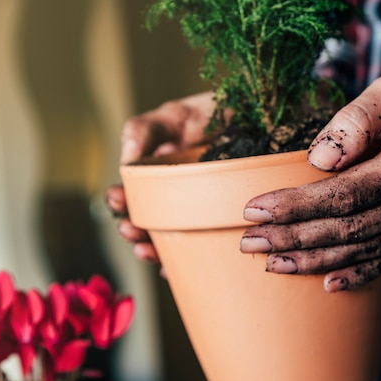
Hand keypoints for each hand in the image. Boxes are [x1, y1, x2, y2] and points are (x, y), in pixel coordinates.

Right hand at [105, 91, 217, 262]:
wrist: (261, 115)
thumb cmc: (214, 112)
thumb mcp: (175, 116)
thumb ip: (144, 131)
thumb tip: (125, 162)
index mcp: (157, 176)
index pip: (131, 195)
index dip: (119, 202)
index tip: (118, 201)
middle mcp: (176, 200)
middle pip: (147, 225)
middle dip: (133, 232)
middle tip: (131, 230)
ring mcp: (201, 215)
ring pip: (172, 243)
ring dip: (153, 252)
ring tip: (148, 251)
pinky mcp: (225, 225)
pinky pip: (206, 250)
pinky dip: (190, 264)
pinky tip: (178, 268)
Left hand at [240, 61, 380, 292]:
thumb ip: (356, 120)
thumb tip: (318, 162)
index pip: (348, 194)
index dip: (298, 206)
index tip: (255, 211)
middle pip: (352, 228)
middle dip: (296, 238)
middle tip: (249, 243)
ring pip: (366, 249)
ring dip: (316, 260)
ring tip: (273, 264)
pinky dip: (357, 272)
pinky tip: (327, 283)